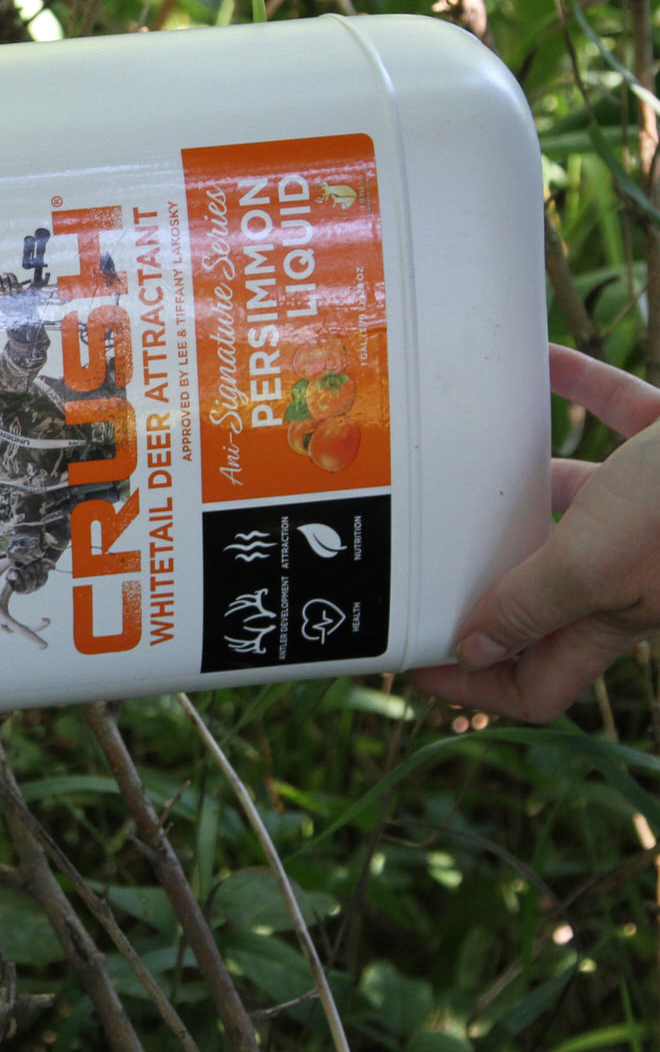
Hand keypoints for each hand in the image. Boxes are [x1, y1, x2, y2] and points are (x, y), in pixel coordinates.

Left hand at [410, 344, 659, 721]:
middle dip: (485, 578)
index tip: (415, 661)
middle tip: (420, 554)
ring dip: (524, 486)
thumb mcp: (593, 565)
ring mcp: (654, 510)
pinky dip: (577, 391)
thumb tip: (475, 650)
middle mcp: (628, 572)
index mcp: (609, 616)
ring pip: (573, 506)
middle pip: (541, 595)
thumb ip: (532, 606)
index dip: (476, 686)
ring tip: (464, 464)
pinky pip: (612, 415)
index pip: (538, 684)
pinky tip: (540, 365)